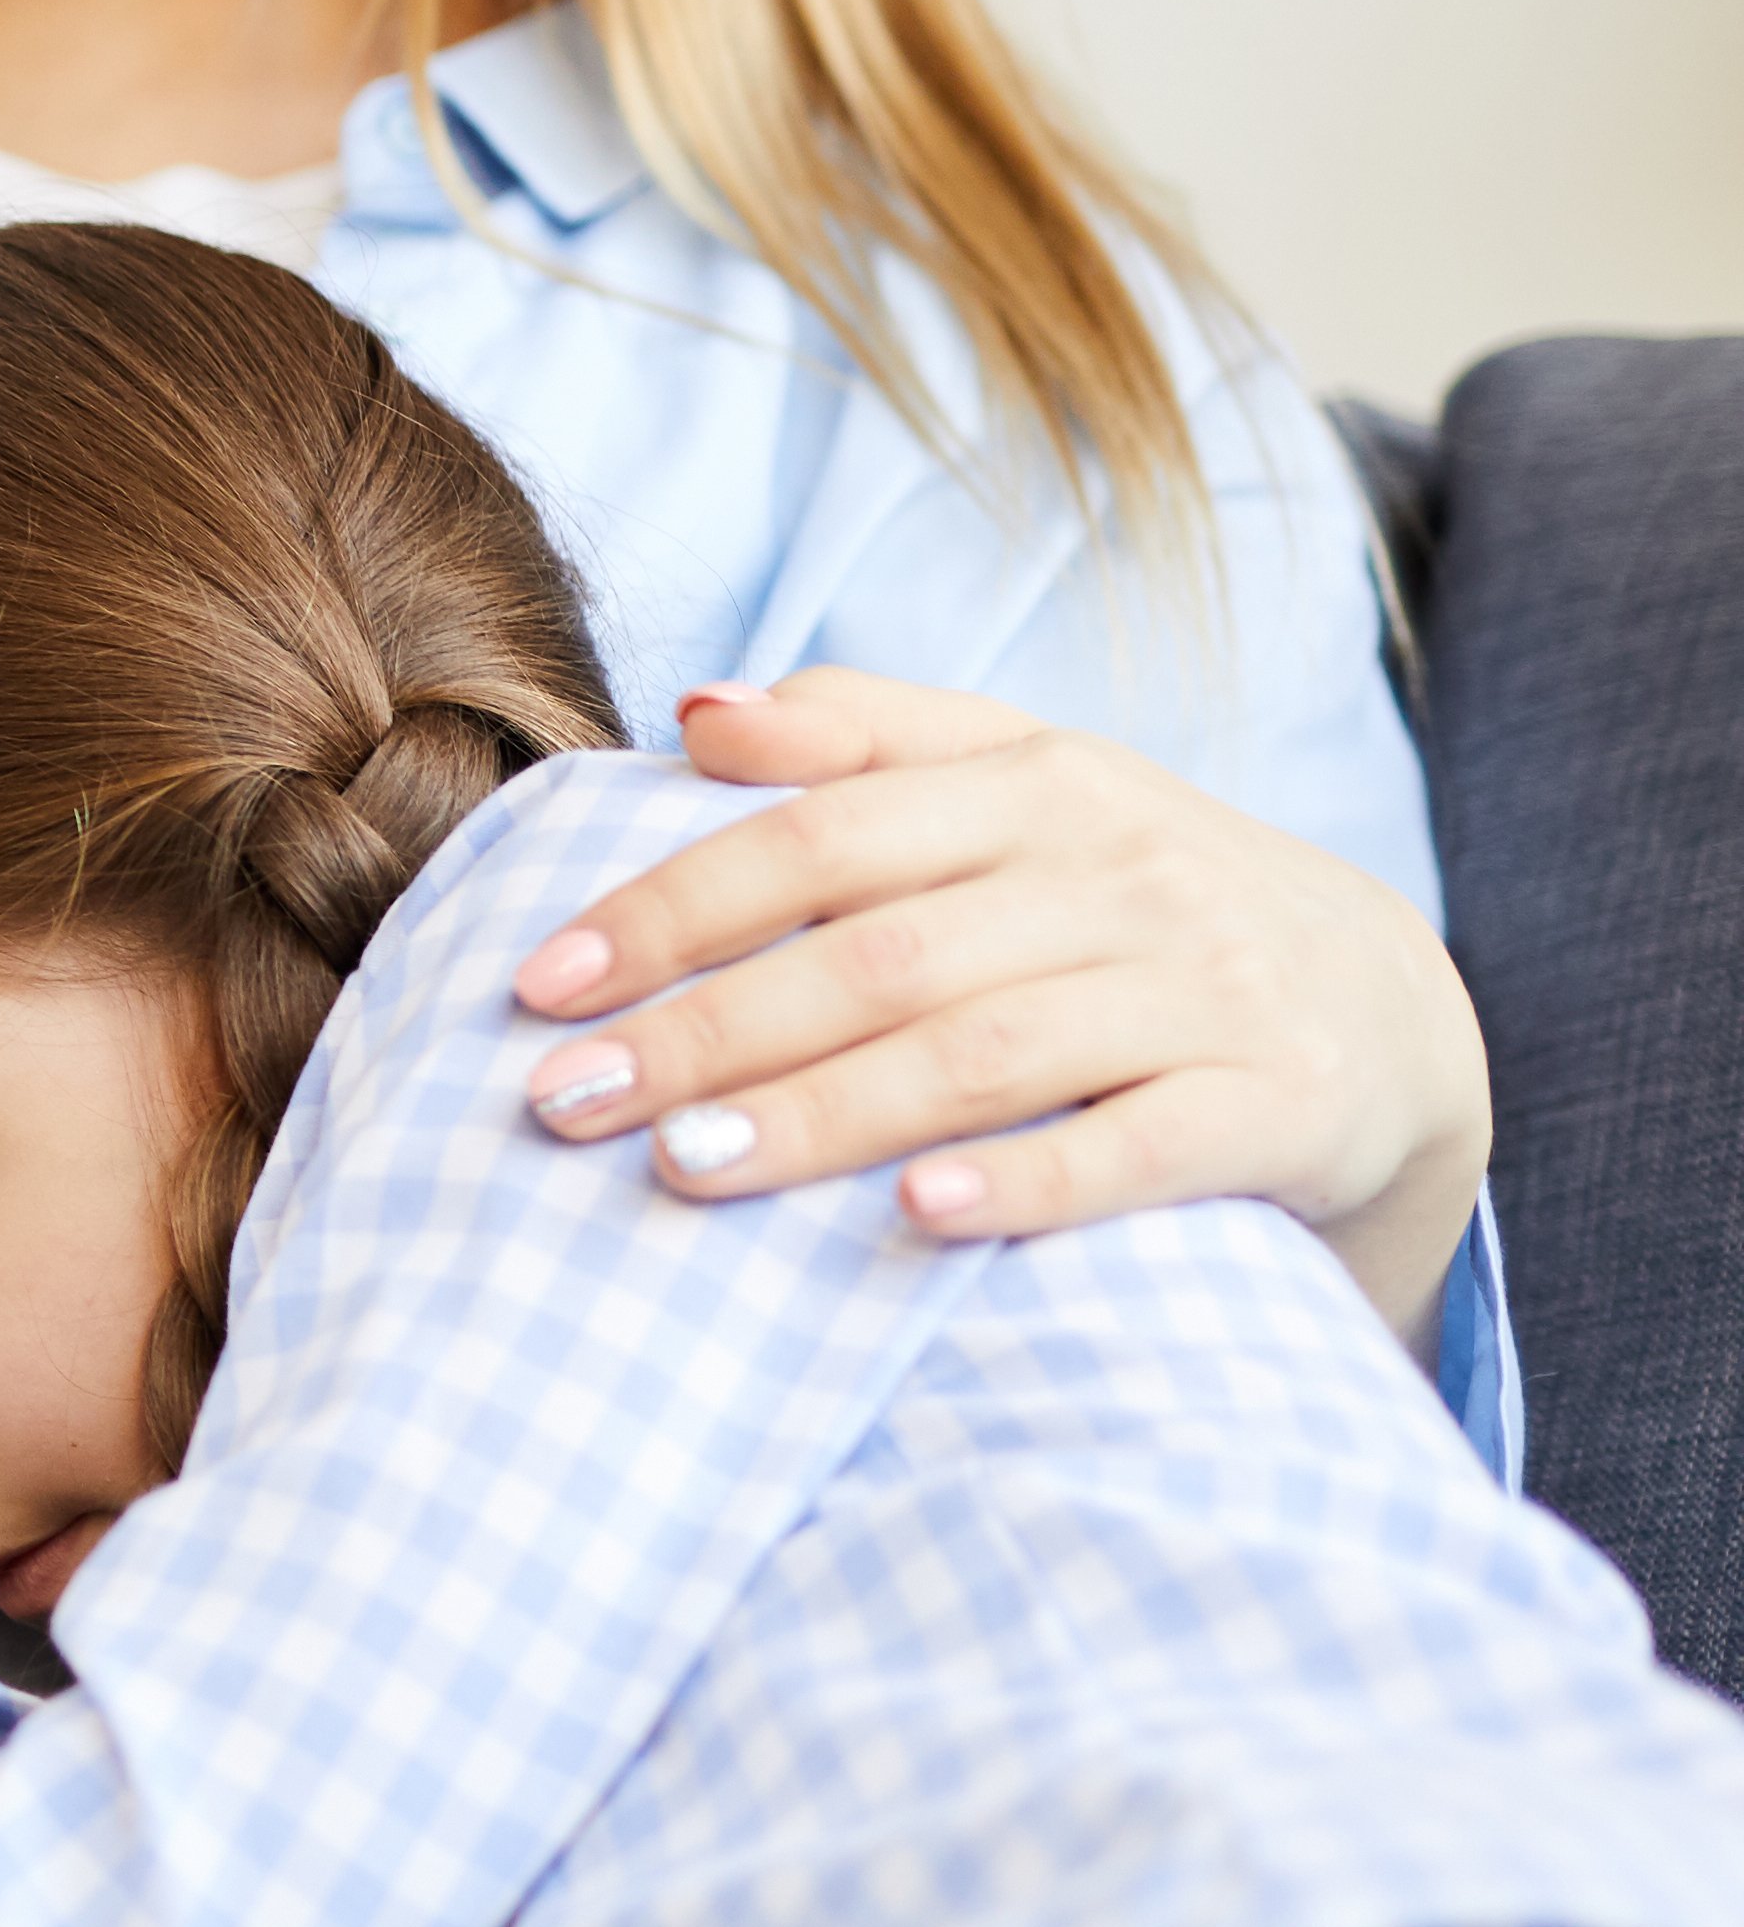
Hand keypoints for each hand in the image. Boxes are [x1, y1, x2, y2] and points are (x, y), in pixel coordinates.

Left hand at [511, 674, 1490, 1348]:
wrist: (1392, 1012)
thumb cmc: (1139, 899)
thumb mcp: (1026, 785)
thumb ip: (862, 736)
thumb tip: (694, 708)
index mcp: (1037, 784)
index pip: (816, 837)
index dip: (669, 908)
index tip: (536, 984)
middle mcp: (1120, 871)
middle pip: (876, 955)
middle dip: (703, 1031)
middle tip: (560, 1101)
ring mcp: (1206, 987)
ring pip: (985, 1051)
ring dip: (822, 1114)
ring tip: (681, 1169)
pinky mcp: (1279, 1104)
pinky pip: (1139, 1144)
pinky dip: (1027, 1182)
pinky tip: (915, 1218)